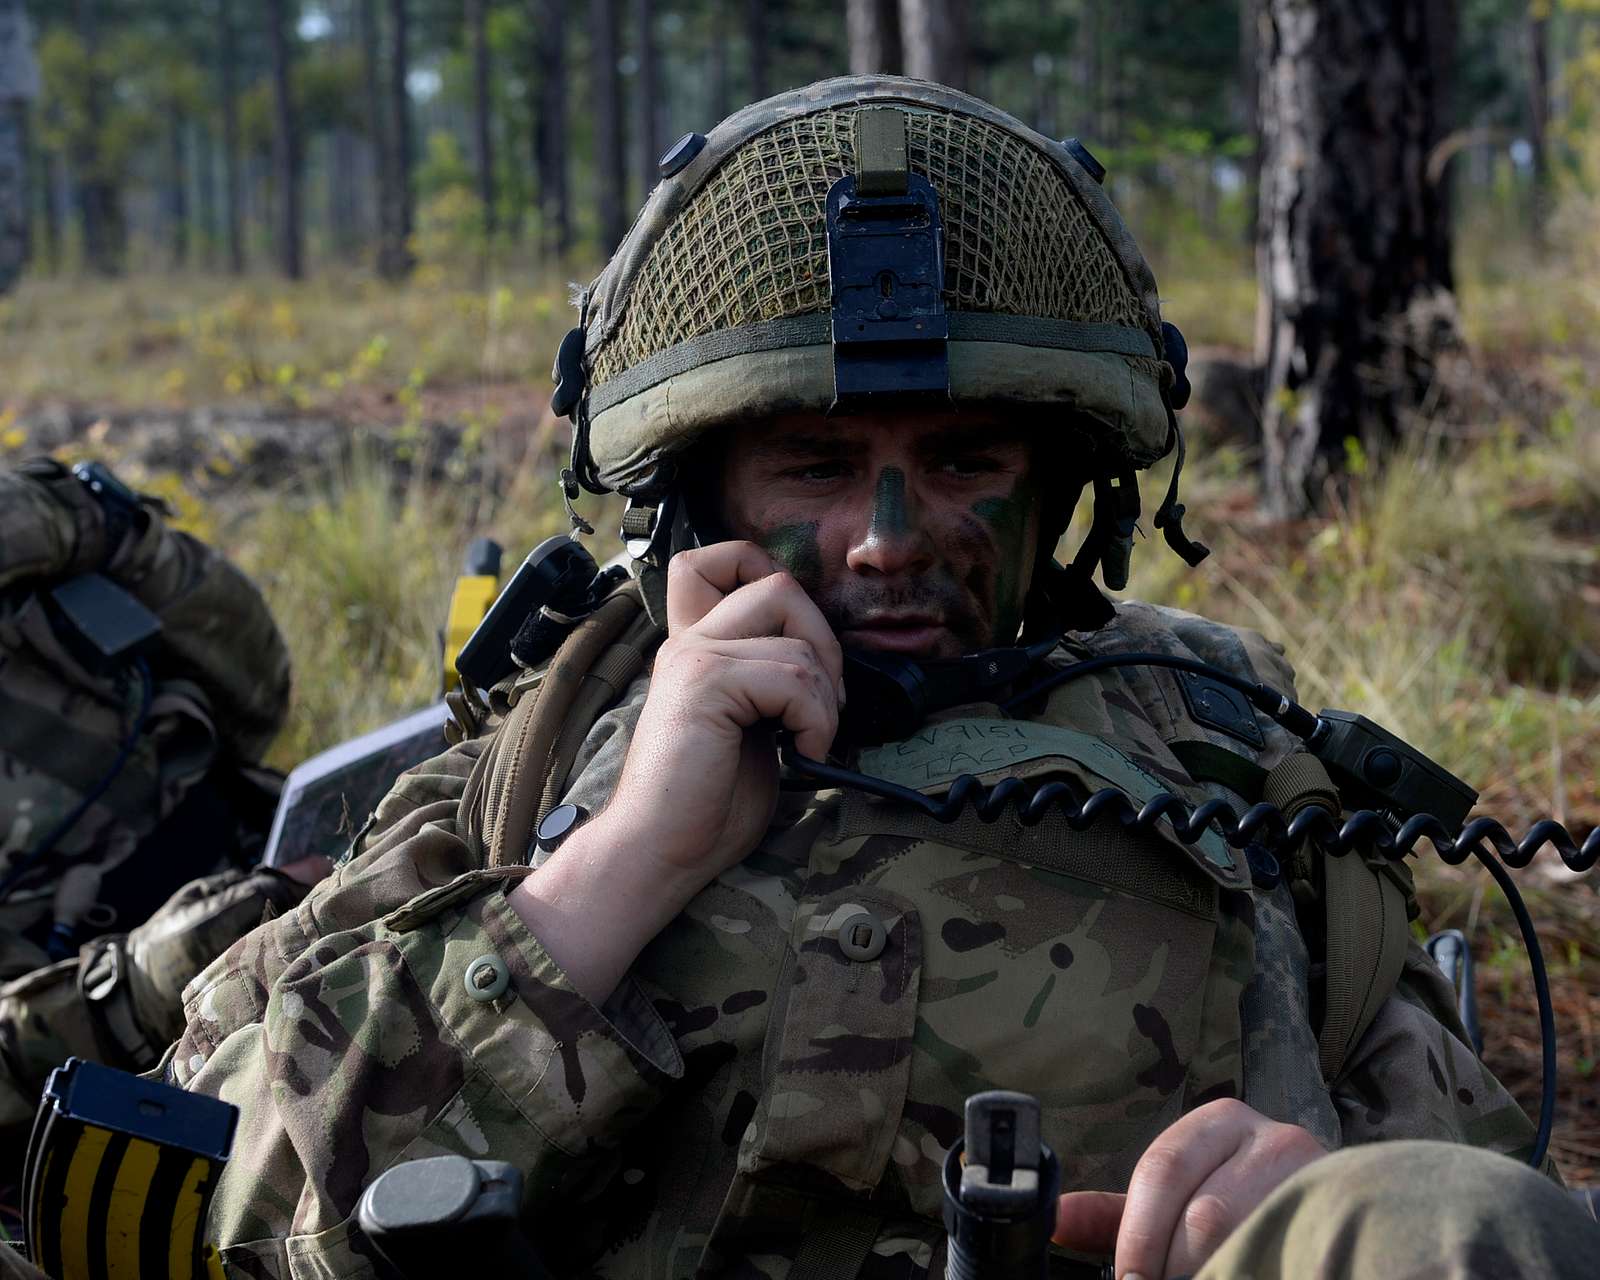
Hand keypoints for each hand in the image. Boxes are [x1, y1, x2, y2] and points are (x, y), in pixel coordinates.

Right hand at [507, 541, 841, 1002]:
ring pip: (799, 640)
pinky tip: (800, 753)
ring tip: (807, 739)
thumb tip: (828, 665)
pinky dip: (816, 720)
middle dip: (824, 641)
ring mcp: (694, 658)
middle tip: (821, 703)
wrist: (660, 850)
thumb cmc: (706, 803)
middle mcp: (689, 641)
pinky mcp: (706, 684)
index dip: (766, 572)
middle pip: (778, 583)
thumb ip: (769, 680)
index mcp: (693, 646)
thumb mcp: (749, 725)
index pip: (713, 559)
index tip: (792, 637)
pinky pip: (795, 677)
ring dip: (826, 698)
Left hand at [1051, 1099, 1325, 1278]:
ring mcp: (1318, 1177)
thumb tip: (1053, 1219)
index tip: (1128, 1278)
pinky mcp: (1343, 1213)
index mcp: (1220, 1120)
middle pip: (1206, 1213)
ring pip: (1248, 1238)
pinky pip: (1288, 1250)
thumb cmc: (1237, 1201)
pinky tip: (1243, 1275)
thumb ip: (1119, 1213)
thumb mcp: (1178, 1199)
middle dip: (1174, 1264)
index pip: (1163, 1170)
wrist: (1333, 1209)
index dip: (1139, 1235)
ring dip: (1214, 1270)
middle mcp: (1274, 1137)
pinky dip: (1255, 1269)